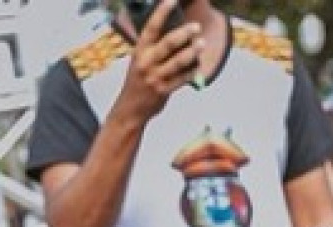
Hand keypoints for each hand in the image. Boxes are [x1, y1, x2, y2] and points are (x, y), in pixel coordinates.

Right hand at [115, 1, 203, 123]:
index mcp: (140, 51)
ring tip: (201, 44)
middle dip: (184, 34)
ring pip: (178, 62)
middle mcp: (146, 62)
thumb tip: (179, 32)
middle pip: (168, 44)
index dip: (162, 12)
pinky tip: (198, 64)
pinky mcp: (164, 90)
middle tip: (196, 27)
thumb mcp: (140, 60)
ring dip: (192, 52)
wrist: (131, 109)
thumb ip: (155, 48)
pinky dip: (192, 70)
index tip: (171, 0)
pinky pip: (183, 78)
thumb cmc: (139, 80)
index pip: (151, 27)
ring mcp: (155, 77)